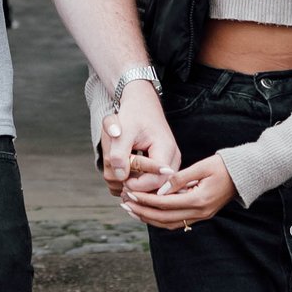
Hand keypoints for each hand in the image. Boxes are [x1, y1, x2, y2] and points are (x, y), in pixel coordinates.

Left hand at [101, 78, 180, 192]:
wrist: (141, 103)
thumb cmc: (132, 114)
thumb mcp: (121, 131)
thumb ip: (118, 154)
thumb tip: (120, 177)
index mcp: (166, 149)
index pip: (156, 180)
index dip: (138, 185)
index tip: (122, 181)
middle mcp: (173, 158)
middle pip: (159, 186)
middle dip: (138, 187)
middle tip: (120, 184)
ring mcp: (170, 162)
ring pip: (157, 186)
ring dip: (139, 185)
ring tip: (123, 178)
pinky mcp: (164, 165)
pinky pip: (155, 181)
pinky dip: (141, 181)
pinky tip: (128, 176)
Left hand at [124, 152, 235, 230]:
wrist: (245, 174)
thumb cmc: (224, 166)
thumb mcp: (202, 166)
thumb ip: (180, 178)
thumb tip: (160, 189)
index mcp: (199, 200)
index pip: (165, 203)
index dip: (145, 199)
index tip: (130, 193)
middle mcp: (199, 212)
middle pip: (164, 218)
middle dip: (142, 212)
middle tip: (124, 204)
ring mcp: (201, 216)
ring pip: (169, 224)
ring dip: (149, 218)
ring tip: (132, 210)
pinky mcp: (201, 215)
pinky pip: (177, 222)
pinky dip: (160, 219)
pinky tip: (149, 212)